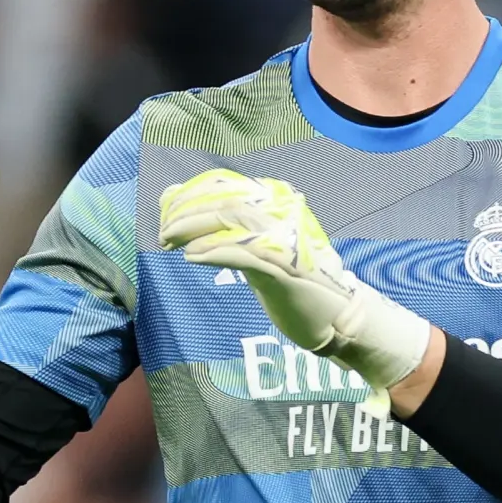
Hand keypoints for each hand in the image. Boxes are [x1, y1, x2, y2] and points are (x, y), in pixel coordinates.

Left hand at [158, 169, 430, 417]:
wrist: (338, 317)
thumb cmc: (294, 283)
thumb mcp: (258, 250)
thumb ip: (227, 229)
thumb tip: (179, 202)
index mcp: (277, 205)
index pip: (227, 186)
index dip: (192, 192)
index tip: (166, 206)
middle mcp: (283, 215)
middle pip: (226, 201)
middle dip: (187, 211)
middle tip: (162, 229)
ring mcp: (285, 240)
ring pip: (233, 220)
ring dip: (194, 228)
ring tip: (168, 239)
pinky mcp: (285, 269)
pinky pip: (244, 253)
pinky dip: (214, 252)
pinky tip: (191, 257)